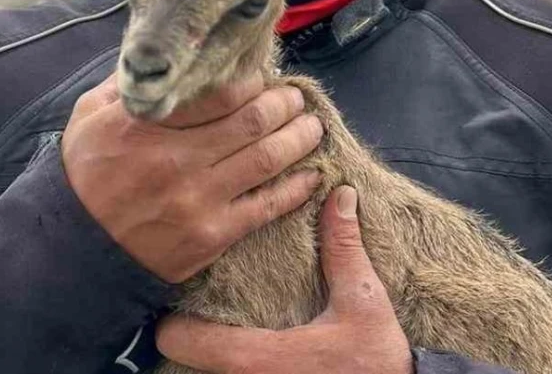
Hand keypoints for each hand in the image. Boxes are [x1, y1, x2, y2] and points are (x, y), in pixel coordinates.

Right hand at [61, 73, 323, 283]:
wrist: (72, 252)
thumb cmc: (83, 178)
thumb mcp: (88, 117)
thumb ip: (127, 83)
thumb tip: (164, 55)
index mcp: (146, 124)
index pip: (218, 92)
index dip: (251, 81)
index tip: (260, 79)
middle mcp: (176, 159)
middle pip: (253, 121)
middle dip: (285, 104)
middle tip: (296, 97)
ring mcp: (197, 199)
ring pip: (268, 158)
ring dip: (300, 138)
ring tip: (312, 126)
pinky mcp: (211, 235)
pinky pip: (266, 206)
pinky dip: (296, 188)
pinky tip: (310, 174)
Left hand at [157, 186, 413, 373]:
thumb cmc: (377, 362)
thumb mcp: (363, 302)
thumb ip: (343, 249)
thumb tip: (340, 195)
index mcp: (257, 357)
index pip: (180, 340)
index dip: (174, 318)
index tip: (183, 298)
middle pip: (186, 359)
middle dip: (190, 330)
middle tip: (202, 301)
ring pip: (209, 373)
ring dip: (211, 350)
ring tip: (224, 320)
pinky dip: (232, 366)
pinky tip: (252, 342)